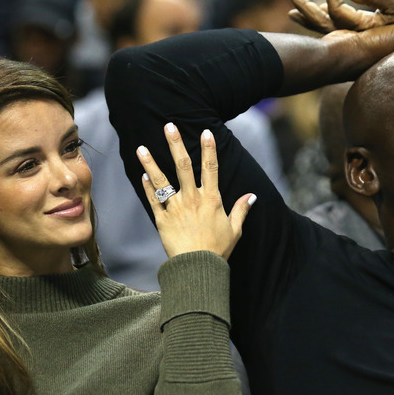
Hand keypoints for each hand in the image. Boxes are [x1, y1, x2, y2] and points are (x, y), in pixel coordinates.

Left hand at [136, 124, 254, 259]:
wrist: (197, 268)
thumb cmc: (218, 250)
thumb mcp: (235, 230)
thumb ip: (241, 210)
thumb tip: (252, 196)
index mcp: (212, 199)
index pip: (211, 168)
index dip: (209, 149)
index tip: (205, 132)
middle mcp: (192, 199)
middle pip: (183, 166)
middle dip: (176, 144)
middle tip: (169, 126)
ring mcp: (175, 208)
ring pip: (162, 180)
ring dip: (151, 162)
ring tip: (141, 147)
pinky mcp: (161, 219)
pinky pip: (153, 200)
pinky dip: (148, 186)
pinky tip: (143, 174)